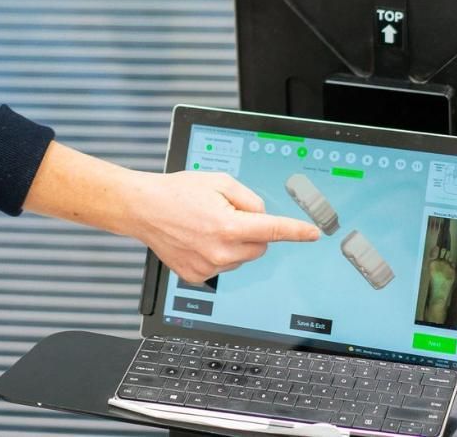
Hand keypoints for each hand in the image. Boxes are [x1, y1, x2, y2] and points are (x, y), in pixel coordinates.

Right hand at [126, 170, 320, 283]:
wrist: (143, 208)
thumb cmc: (177, 192)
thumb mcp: (219, 181)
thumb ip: (248, 198)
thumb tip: (262, 216)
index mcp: (229, 225)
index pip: (273, 230)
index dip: (296, 231)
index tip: (313, 234)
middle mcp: (220, 251)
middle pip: (259, 246)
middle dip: (253, 231)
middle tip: (227, 215)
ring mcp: (208, 267)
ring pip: (241, 258)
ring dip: (233, 244)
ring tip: (206, 226)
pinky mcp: (197, 276)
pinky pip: (222, 266)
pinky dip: (217, 254)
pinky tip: (197, 240)